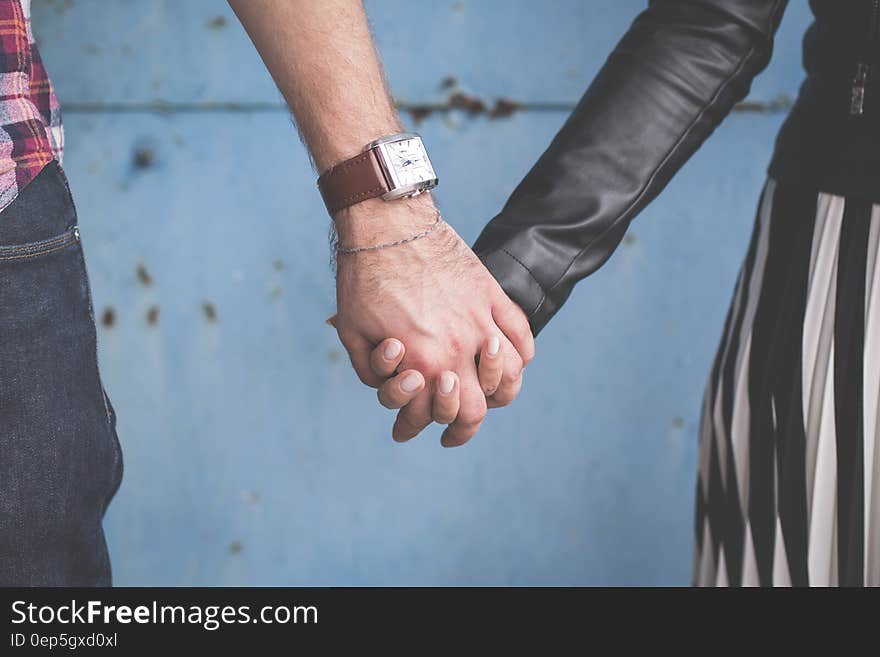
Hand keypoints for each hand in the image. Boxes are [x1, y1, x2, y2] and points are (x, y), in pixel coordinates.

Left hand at [331, 197, 533, 445]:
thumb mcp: (352, 333)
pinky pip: (520, 332)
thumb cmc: (363, 279)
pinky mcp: (491, 294)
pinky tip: (510, 361)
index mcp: (425, 361)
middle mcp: (459, 346)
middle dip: (466, 426)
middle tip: (454, 431)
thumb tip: (391, 387)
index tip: (410, 430)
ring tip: (489, 396)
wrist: (388, 224)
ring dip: (500, 392)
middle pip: (481, 407)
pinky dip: (520, 354)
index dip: (425, 429)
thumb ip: (372, 372)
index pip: (442, 416)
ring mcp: (481, 319)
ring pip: (510, 374)